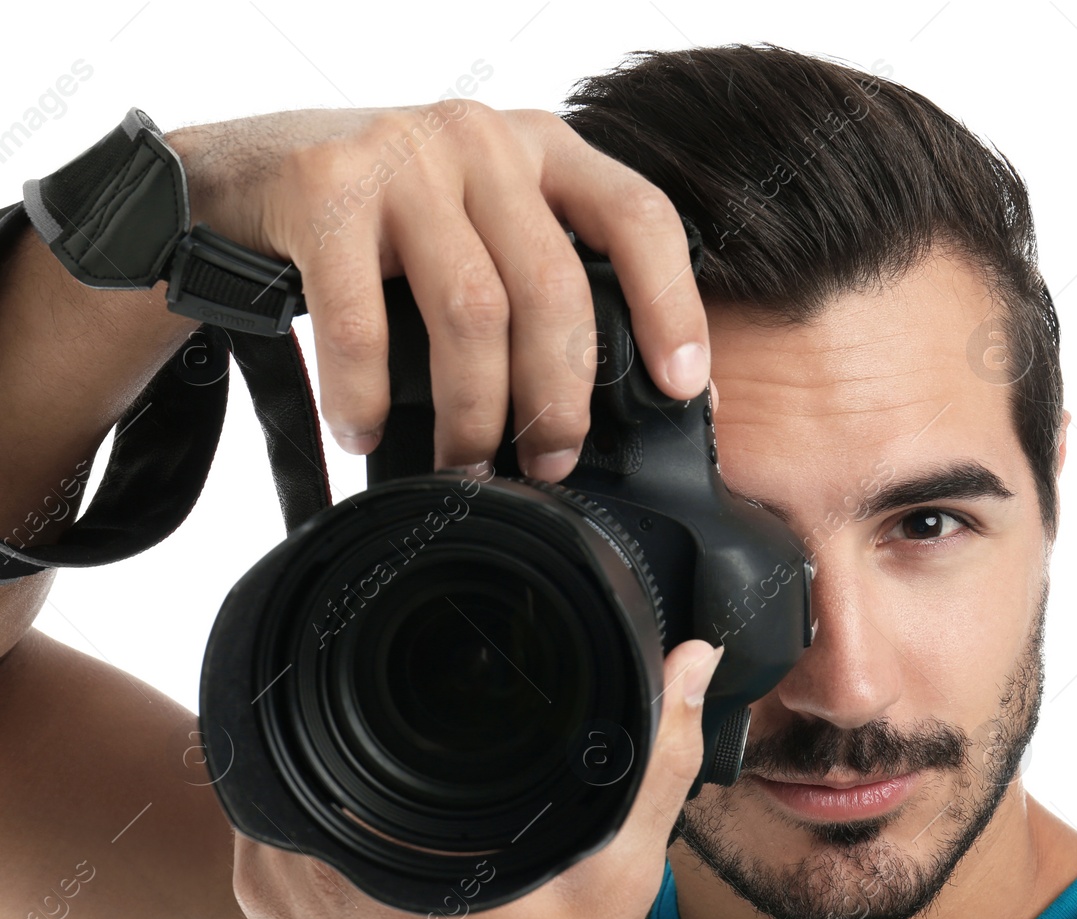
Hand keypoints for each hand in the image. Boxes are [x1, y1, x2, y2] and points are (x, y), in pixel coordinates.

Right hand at [164, 101, 711, 477]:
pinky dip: (367, 393)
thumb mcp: (484, 230)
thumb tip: (661, 395)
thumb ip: (554, 285)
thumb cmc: (385, 223)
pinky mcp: (321, 186)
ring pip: (471, 310)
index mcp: (542, 148)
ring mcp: (402, 155)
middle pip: (553, 285)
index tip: (685, 390)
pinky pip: (361, 320)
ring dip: (472, 410)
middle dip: (558, 395)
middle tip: (549, 463)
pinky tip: (364, 430)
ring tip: (462, 467)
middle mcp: (482, 139)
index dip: (673, 307)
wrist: (238, 174)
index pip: (637, 217)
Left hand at [231, 638, 724, 918]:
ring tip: (425, 762)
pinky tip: (397, 821)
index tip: (439, 650)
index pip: (359, 696)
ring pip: (306, 767)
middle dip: (383, 703)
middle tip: (448, 710)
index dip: (396, 654)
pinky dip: (338, 804)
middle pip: (328, 722)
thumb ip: (654, 763)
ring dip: (355, 754)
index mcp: (384, 837)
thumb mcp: (617, 877)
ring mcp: (273, 886)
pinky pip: (292, 817)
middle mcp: (306, 857)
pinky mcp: (270, 910)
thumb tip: (687, 663)